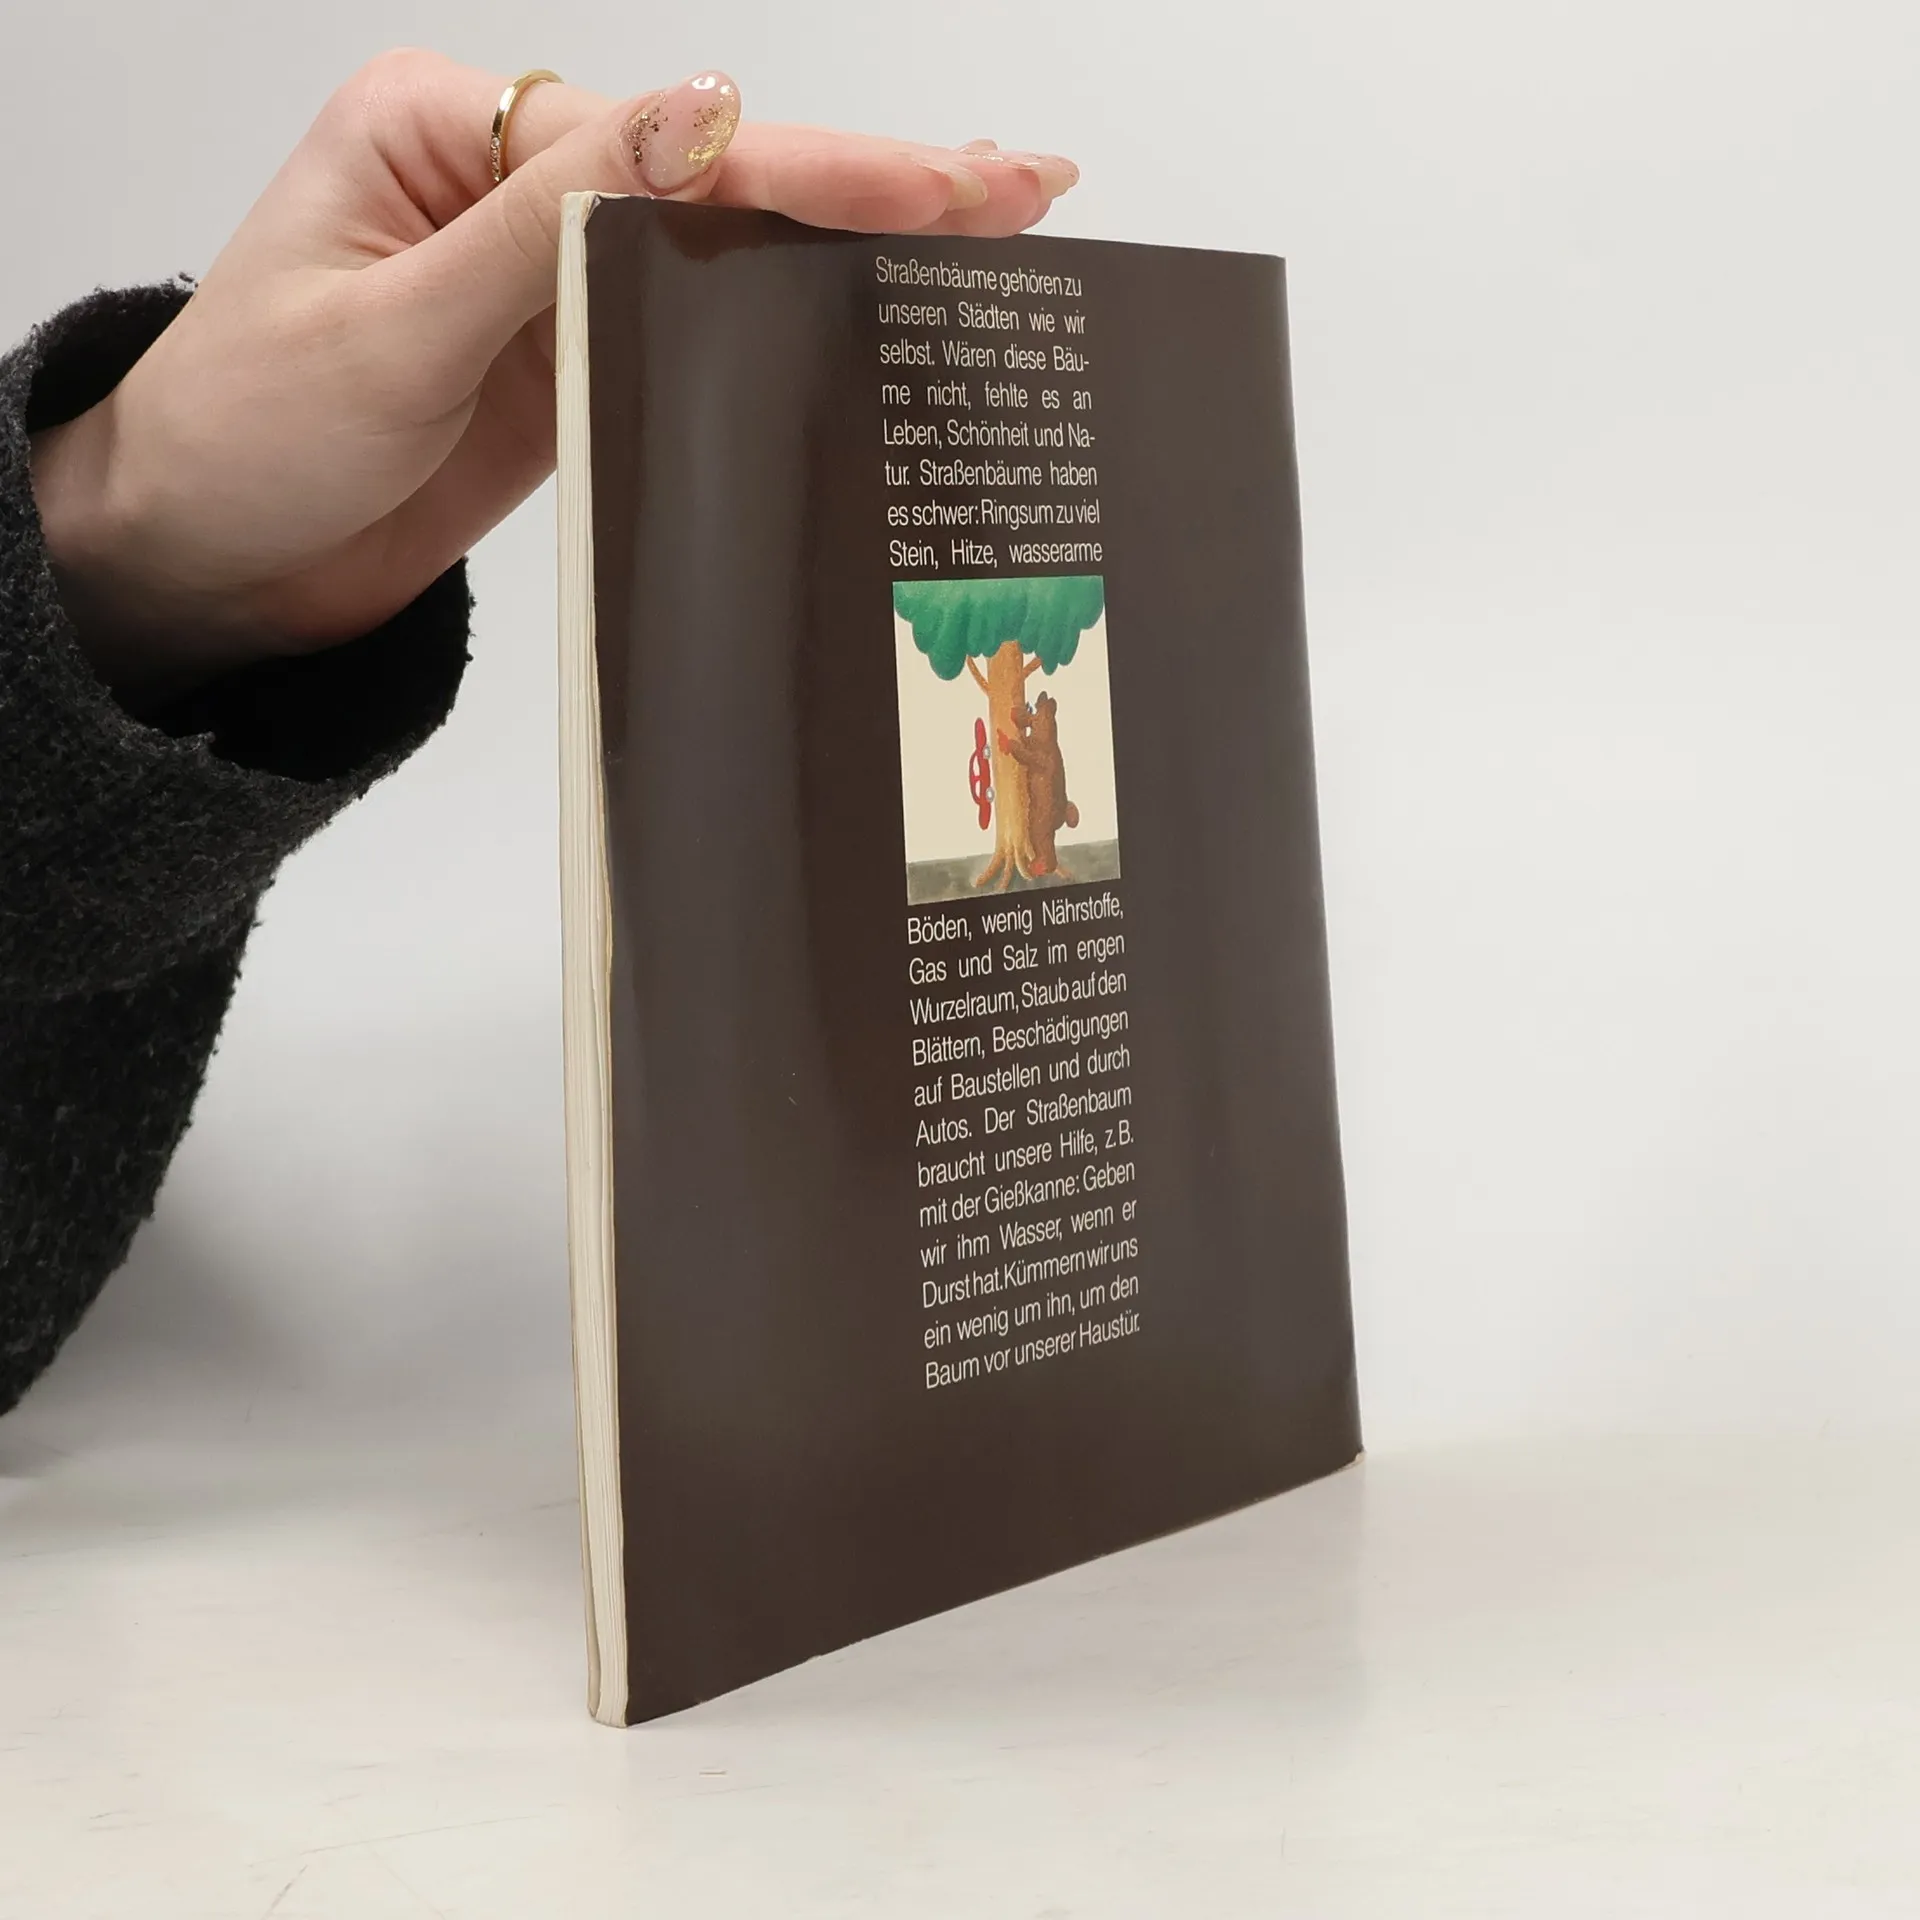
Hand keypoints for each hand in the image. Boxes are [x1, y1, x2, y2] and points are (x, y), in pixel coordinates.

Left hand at [29, 51, 1078, 694]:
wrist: (204, 562)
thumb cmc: (245, 434)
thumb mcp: (391, 327)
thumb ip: (548, 227)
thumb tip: (694, 116)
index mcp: (449, 136)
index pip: (672, 143)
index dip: (822, 167)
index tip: (954, 180)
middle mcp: (506, 191)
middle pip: (720, 179)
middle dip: (874, 185)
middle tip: (1023, 191)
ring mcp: (542, 280)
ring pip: (722, 250)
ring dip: (849, 245)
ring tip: (986, 237)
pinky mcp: (563, 363)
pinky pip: (689, 328)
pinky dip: (784, 320)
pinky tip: (867, 314)